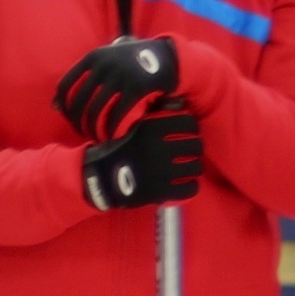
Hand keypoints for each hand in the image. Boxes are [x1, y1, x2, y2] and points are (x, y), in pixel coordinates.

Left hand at [55, 36, 179, 144]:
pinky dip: (112, 129)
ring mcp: (120, 77)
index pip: (65, 86)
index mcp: (92, 58)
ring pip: (96, 110)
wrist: (168, 57)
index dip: (64, 106)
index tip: (69, 118)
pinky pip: (118, 114)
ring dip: (93, 128)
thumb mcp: (107, 60)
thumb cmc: (134, 62)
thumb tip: (55, 105)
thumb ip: (84, 77)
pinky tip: (112, 136)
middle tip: (83, 133)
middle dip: (78, 122)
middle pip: (80, 102)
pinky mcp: (137, 89)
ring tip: (96, 136)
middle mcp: (104, 66)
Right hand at [81, 103, 202, 209]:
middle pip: (196, 146)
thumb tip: (182, 103)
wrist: (98, 177)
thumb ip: (154, 115)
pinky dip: (190, 186)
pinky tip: (183, 183)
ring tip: (185, 167)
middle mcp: (157, 149)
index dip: (191, 127)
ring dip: (193, 167)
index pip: (188, 123)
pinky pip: (190, 189)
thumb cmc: (119, 148)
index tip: (187, 131)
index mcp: (150, 129)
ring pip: (196, 168)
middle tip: (187, 151)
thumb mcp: (132, 126)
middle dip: (194, 148)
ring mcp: (160, 172)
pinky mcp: (161, 192)